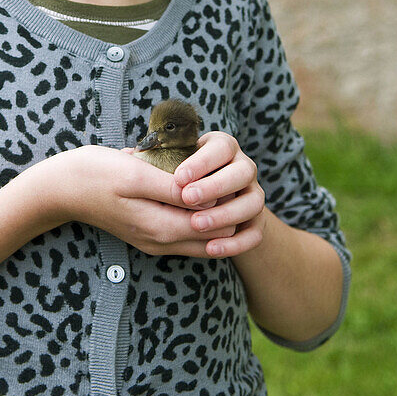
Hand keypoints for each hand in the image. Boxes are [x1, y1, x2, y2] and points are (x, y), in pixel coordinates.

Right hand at [36, 145, 234, 256]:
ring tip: (198, 179)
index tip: (216, 170)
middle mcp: (162, 243)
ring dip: (209, 212)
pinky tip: (183, 188)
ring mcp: (155, 241)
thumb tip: (211, 198)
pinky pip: (185, 233)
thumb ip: (174, 190)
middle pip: (216, 236)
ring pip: (202, 237)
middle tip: (212, 173)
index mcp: (162, 229)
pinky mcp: (149, 234)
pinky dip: (194, 214)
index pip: (219, 225)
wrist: (61, 187)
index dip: (226, 198)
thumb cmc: (95, 174)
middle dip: (222, 208)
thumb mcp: (136, 175)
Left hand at [172, 132, 265, 257]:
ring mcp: (251, 195)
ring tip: (196, 223)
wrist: (200, 200)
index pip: (221, 148)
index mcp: (223, 147)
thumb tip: (141, 160)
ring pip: (253, 203)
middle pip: (243, 173)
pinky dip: (237, 243)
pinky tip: (211, 248)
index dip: (202, 162)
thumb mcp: (166, 160)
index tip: (179, 177)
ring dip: (226, 213)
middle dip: (215, 186)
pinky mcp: (253, 222)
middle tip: (187, 198)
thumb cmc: (172, 172)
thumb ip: (160, 159)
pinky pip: (255, 234)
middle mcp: (242, 169)